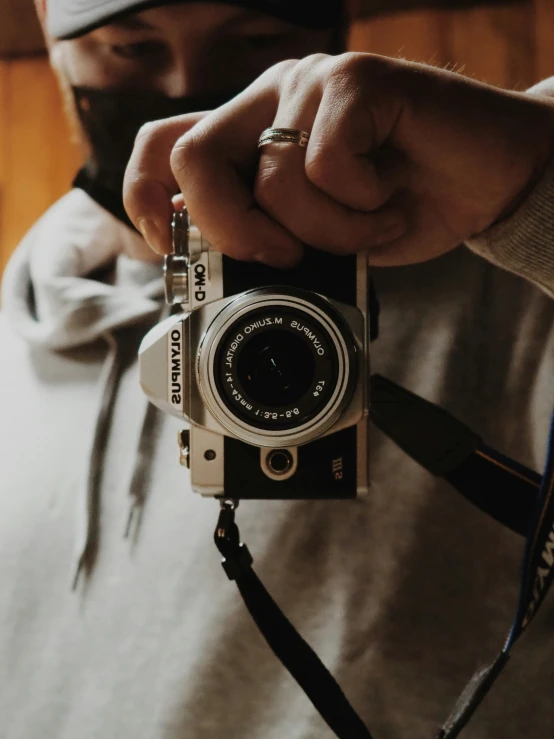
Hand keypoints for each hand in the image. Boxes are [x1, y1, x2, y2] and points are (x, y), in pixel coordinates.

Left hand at [124, 53, 553, 267]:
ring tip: (370, 230)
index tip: (167, 249)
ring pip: (273, 176)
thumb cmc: (402, 208)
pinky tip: (388, 202)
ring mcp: (311, 85)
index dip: (142, 199)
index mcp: (251, 136)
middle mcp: (270, 101)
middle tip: (284, 258)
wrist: (486, 181)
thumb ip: (271, 240)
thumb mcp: (321, 241)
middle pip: (192, 157)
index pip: (162, 147)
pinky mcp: (357, 81)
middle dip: (230, 229)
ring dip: (326, 232)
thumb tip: (217, 271)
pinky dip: (358, 209)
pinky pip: (326, 163)